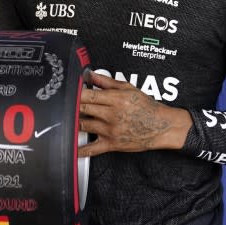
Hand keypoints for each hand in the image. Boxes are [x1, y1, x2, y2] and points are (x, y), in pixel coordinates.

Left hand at [77, 71, 191, 156]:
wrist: (161, 126)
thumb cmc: (146, 107)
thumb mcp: (128, 88)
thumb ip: (107, 82)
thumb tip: (90, 74)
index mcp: (115, 99)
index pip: (88, 95)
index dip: (75, 94)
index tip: (68, 92)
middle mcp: (111, 115)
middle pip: (83, 109)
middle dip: (72, 107)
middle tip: (64, 105)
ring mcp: (110, 130)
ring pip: (83, 126)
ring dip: (73, 122)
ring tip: (66, 119)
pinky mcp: (111, 144)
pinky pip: (92, 149)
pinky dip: (80, 150)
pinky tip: (70, 148)